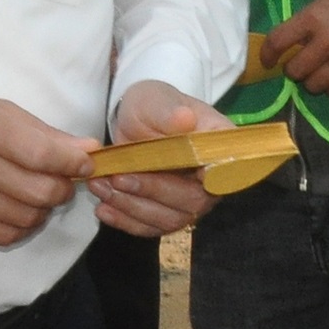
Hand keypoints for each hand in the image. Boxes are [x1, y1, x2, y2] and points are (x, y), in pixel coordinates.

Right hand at [0, 93, 93, 246]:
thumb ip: (40, 131)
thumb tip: (86, 150)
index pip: (43, 154)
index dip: (74, 163)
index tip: (85, 162)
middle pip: (41, 192)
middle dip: (63, 187)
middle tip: (61, 178)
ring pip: (28, 218)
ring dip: (44, 208)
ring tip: (37, 192)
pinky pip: (5, 236)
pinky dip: (22, 226)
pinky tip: (18, 209)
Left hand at [90, 80, 229, 236]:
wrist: (136, 122)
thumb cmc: (154, 107)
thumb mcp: (157, 101)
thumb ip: (169, 112)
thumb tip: (185, 119)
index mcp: (220, 146)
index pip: (228, 168)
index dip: (213, 178)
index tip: (194, 175)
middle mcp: (212, 180)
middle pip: (193, 200)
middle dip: (152, 191)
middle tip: (118, 177)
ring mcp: (190, 201)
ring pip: (169, 219)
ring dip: (132, 207)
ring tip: (100, 187)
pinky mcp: (167, 214)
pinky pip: (150, 228)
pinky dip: (125, 221)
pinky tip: (103, 210)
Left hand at [261, 0, 328, 99]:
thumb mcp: (324, 1)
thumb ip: (305, 23)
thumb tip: (288, 45)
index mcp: (313, 19)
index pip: (277, 43)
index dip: (267, 55)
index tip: (268, 61)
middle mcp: (326, 42)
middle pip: (294, 71)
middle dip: (293, 68)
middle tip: (300, 62)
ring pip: (313, 86)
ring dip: (311, 80)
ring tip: (319, 70)